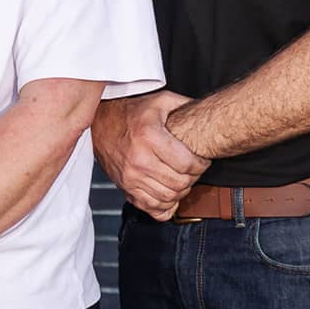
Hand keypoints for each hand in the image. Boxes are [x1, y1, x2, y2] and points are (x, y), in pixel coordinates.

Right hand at [92, 92, 208, 219]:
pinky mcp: (124, 187)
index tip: (201, 160)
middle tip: (192, 169)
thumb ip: (185, 106)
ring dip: (180, 191)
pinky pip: (151, 207)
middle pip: (179, 183)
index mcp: (149, 137)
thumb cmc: (131, 112)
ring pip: (168, 197)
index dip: (201, 164)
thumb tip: (209, 113)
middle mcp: (138, 159)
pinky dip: (163, 205)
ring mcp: (130, 176)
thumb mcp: (160, 101)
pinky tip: (167, 193)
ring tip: (180, 179)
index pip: (187, 164)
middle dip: (192, 178)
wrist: (100, 122)